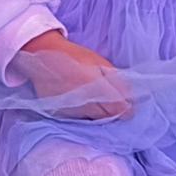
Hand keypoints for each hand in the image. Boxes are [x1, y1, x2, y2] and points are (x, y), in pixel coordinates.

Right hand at [16, 30, 131, 118]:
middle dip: (113, 111)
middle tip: (112, 101)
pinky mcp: (61, 114)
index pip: (118, 109)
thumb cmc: (76, 56)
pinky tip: (82, 101)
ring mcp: (71, 110)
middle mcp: (84, 103)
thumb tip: (130, 98)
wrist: (44, 56)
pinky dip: (84, 113)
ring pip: (93, 119)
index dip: (126, 108)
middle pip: (107, 117)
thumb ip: (116, 81)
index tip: (128, 106)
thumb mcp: (99, 63)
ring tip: (94, 98)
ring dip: (99, 113)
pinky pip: (79, 118)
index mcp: (96, 88)